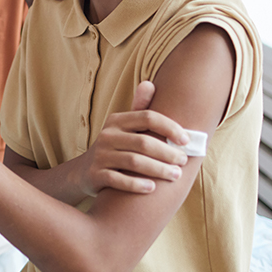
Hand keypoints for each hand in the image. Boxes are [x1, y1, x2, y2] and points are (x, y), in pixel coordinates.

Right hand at [77, 81, 190, 195]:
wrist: (85, 170)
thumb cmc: (115, 147)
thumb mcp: (123, 127)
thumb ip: (139, 108)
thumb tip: (150, 83)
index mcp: (116, 120)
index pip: (147, 117)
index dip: (170, 127)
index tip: (187, 140)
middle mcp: (106, 135)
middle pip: (143, 142)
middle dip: (168, 153)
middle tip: (183, 162)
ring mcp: (100, 155)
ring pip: (133, 162)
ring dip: (158, 169)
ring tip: (175, 175)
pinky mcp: (95, 174)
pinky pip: (118, 179)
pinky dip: (137, 184)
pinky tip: (152, 188)